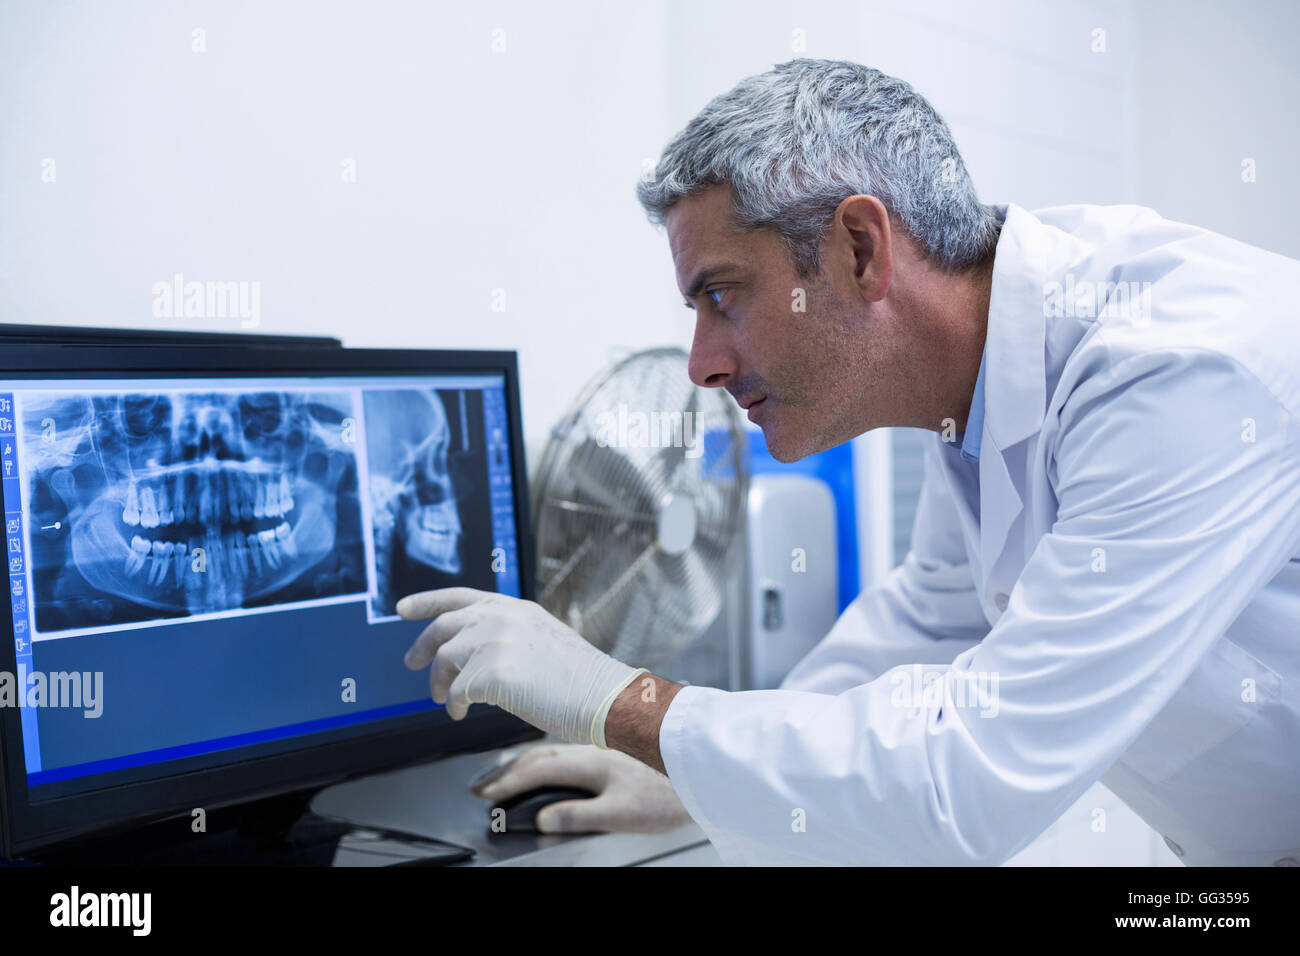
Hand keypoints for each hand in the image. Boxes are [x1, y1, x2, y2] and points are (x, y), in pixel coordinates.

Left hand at [398, 588, 645, 746]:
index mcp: (515, 608)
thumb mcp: (542, 638)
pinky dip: (454, 705)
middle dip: (422, 647)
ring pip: (445, 659)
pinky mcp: (491, 673)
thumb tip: (470, 653)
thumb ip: (508, 635)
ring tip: (445, 700)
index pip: (460, 596)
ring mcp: (495, 642)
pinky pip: (457, 691)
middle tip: (412, 663)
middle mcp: (501, 618)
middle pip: (443, 627)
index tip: (402, 609)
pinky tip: (461, 713)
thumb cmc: (580, 679)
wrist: (604, 696)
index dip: (427, 601)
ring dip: (440, 682)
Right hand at [472, 743, 693, 834]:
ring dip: (521, 763)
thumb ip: (579, 815)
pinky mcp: (609, 748)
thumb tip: (541, 819)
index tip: (484, 796)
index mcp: (589, 761)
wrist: (700, 764)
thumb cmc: (667, 792)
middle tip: (480, 787)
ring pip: (549, 750)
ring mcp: (599, 746)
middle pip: (537, 757)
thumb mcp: (622, 813)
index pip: (537, 771)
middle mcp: (590, 747)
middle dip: (505, 771)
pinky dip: (542, 757)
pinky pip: (563, 748)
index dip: (507, 784)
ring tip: (500, 775)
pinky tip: (542, 763)